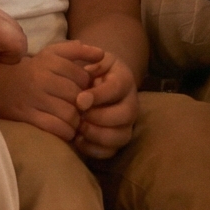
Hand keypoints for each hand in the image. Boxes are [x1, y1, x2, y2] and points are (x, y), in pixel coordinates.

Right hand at [0, 45, 94, 140]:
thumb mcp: (51, 53)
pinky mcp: (26, 115)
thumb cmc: (31, 70)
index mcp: (50, 60)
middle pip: (78, 96)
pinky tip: (65, 130)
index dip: (88, 87)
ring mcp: (33, 98)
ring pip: (70, 114)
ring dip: (76, 121)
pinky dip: (65, 132)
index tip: (84, 92)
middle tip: (82, 110)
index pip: (83, 77)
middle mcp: (42, 77)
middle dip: (84, 106)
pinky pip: (56, 128)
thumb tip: (102, 55)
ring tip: (74, 121)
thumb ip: (76, 50)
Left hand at [54, 42, 138, 159]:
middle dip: (99, 117)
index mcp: (124, 80)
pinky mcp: (116, 140)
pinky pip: (111, 151)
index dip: (98, 96)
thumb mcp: (91, 58)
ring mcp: (126, 124)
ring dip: (98, 135)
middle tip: (80, 115)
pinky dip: (94, 149)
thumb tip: (87, 72)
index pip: (117, 89)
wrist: (97, 81)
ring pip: (121, 136)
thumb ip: (89, 59)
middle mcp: (131, 103)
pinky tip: (78, 139)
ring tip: (79, 128)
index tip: (79, 100)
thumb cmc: (91, 69)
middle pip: (125, 115)